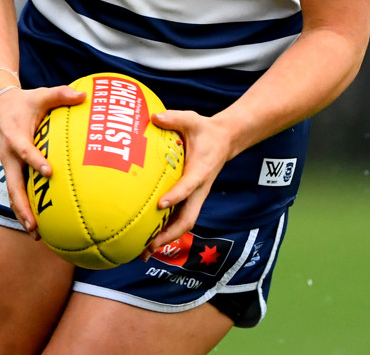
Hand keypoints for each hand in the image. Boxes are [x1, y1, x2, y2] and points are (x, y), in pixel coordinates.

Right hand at [0, 84, 85, 236]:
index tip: (49, 172)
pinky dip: (24, 208)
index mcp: (15, 136)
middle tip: (35, 224)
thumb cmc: (24, 102)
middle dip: (23, 205)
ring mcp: (9, 166)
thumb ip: (61, 95)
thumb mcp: (41, 95)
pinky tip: (38, 225)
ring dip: (22, 214)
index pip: (25, 151)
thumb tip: (84, 96)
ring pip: (13, 194)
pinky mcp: (12, 171)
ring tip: (36, 234)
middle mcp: (9, 156)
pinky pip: (16, 192)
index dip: (35, 161)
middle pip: (13, 185)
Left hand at [147, 109, 232, 250]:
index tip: (159, 204)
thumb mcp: (192, 119)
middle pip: (187, 219)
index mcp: (200, 171)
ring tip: (143, 252)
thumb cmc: (206, 130)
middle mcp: (199, 189)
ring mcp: (196, 196)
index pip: (188, 187)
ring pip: (184, 223)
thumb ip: (174, 118)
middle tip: (148, 246)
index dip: (175, 196)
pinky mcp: (191, 198)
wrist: (226, 140)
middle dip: (169, 235)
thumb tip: (153, 117)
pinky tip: (147, 236)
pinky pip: (179, 217)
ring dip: (166, 239)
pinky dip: (166, 230)